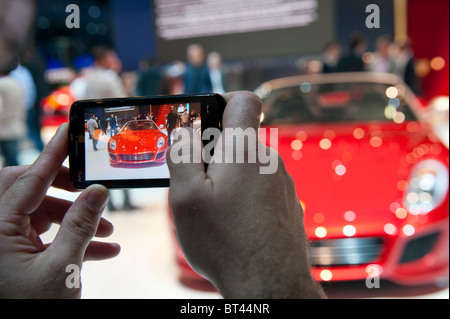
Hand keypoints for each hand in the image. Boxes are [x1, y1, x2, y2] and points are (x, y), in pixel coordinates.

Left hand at [0, 124, 119, 297]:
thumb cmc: (34, 309)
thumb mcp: (63, 267)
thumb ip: (81, 224)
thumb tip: (98, 191)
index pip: (28, 179)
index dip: (52, 154)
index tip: (68, 130)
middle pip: (29, 191)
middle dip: (66, 189)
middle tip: (91, 187)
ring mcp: (8, 245)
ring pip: (43, 215)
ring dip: (78, 220)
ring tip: (109, 231)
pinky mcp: (21, 259)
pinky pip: (49, 238)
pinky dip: (76, 241)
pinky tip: (106, 249)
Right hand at [167, 91, 323, 297]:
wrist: (270, 284)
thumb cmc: (225, 241)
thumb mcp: (186, 197)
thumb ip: (182, 155)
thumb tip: (184, 132)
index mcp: (245, 150)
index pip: (244, 101)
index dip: (223, 101)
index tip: (204, 119)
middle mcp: (270, 161)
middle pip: (240, 138)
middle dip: (214, 152)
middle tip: (197, 181)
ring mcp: (282, 184)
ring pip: (248, 165)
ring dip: (228, 177)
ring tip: (215, 209)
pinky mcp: (287, 203)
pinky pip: (260, 187)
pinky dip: (243, 196)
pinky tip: (234, 222)